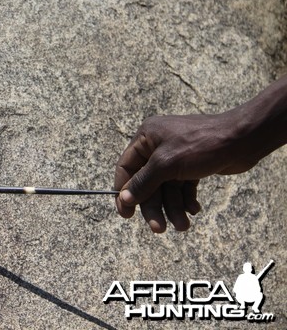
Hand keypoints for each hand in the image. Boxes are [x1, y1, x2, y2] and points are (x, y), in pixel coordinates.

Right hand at [113, 113, 258, 232]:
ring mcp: (175, 156)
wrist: (242, 139)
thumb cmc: (201, 145)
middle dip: (155, 206)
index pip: (126, 167)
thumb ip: (144, 182)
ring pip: (167, 188)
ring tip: (183, 225)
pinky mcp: (191, 165)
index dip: (124, 191)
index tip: (126, 214)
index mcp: (146, 138)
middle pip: (148, 183)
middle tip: (158, 228)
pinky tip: (194, 210)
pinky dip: (186, 200)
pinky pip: (182, 187)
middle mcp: (158, 146)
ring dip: (173, 208)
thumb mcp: (167, 164)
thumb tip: (124, 198)